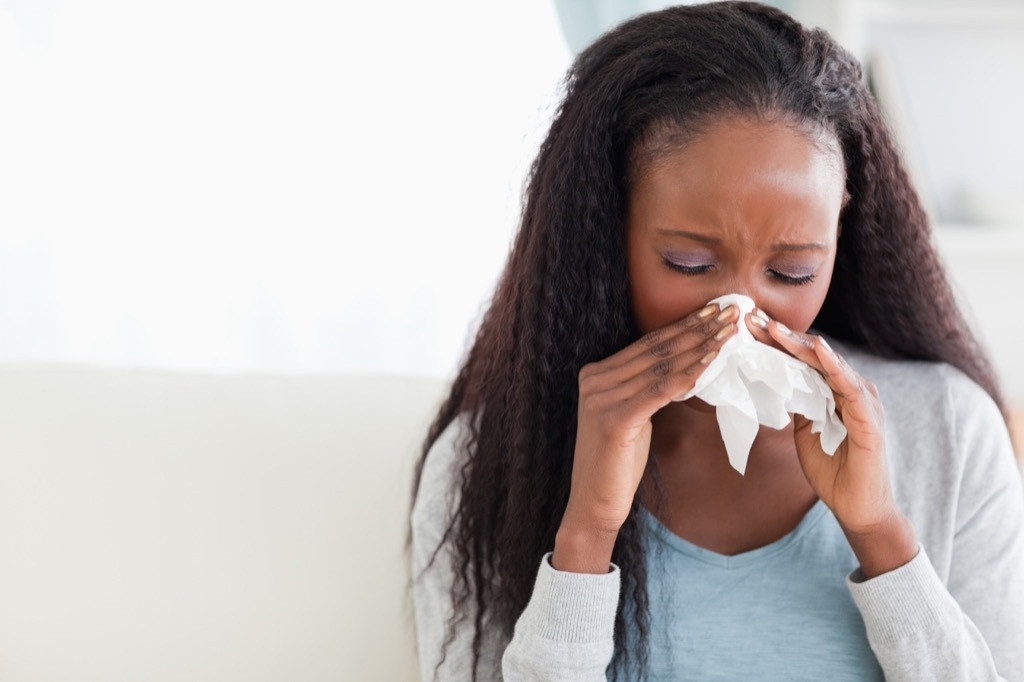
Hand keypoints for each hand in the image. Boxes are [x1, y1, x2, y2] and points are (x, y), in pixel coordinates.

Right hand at [552, 302, 738, 572]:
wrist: (594, 505)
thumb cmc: (618, 464)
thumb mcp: (634, 417)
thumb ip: (649, 388)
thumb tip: (689, 363)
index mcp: (596, 374)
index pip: (649, 344)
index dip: (684, 325)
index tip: (715, 310)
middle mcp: (594, 380)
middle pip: (657, 350)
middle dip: (698, 328)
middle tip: (731, 311)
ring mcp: (600, 398)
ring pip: (662, 367)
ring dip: (701, 347)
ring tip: (730, 332)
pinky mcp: (613, 420)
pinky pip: (660, 391)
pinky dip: (689, 375)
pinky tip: (712, 362)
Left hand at [745, 310, 917, 576]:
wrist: (857, 507)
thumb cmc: (832, 468)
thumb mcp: (802, 429)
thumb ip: (792, 403)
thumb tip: (767, 381)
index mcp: (832, 391)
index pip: (800, 360)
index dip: (774, 343)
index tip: (746, 327)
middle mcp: (850, 389)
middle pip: (812, 356)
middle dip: (781, 336)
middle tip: (752, 317)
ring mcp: (862, 402)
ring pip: (828, 364)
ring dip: (801, 345)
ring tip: (775, 328)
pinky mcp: (869, 419)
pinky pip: (849, 387)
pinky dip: (834, 366)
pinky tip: (819, 350)